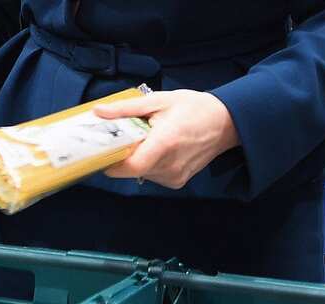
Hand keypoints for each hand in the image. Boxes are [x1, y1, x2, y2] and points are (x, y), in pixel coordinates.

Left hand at [94, 90, 239, 188]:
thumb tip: (98, 112)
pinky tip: (159, 149)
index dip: (112, 162)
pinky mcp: (177, 182)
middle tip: (125, 138)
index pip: (131, 166)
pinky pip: (151, 176)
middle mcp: (170, 164)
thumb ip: (126, 108)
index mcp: (165, 142)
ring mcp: (175, 176)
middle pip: (131, 170)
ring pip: (139, 174)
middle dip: (122, 155)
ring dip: (136, 159)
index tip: (102, 151)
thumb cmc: (194, 108)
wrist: (227, 122)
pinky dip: (148, 164)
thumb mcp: (159, 100)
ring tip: (148, 140)